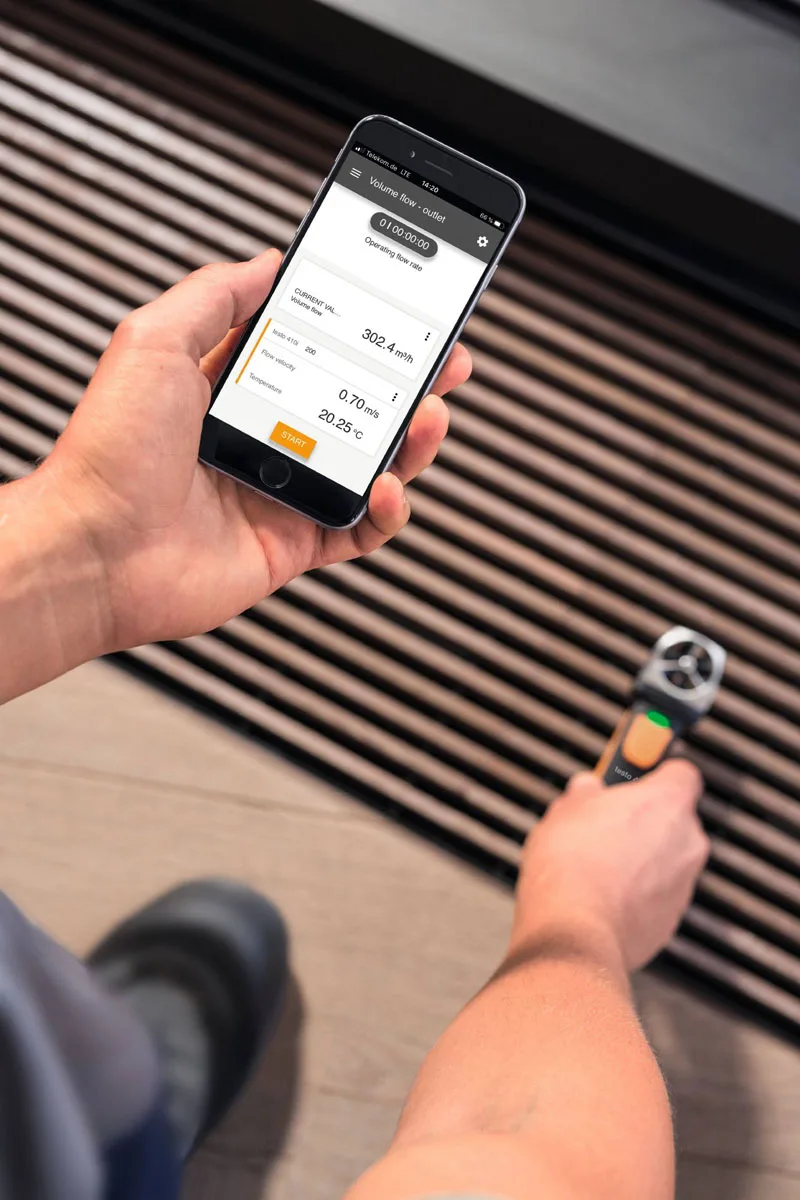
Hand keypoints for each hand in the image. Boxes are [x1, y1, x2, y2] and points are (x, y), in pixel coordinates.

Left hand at [41, 250, 469, 652]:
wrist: (99, 549)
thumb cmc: (110, 450)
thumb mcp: (155, 340)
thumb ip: (216, 295)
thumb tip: (266, 263)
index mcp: (233, 386)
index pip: (316, 348)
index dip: (363, 330)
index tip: (401, 310)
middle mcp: (263, 436)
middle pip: (357, 403)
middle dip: (408, 382)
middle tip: (444, 363)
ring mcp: (282, 490)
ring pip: (371, 463)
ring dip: (412, 440)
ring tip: (427, 417)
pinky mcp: (294, 544)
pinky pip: (361, 530)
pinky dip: (388, 511)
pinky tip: (385, 487)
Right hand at [511, 761, 708, 971]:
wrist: (574, 927)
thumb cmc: (573, 863)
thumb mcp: (567, 809)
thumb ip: (585, 793)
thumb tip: (586, 789)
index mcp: (668, 803)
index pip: (683, 772)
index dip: (657, 772)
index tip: (637, 773)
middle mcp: (687, 842)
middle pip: (675, 819)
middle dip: (645, 820)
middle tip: (608, 822)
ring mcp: (683, 884)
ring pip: (667, 860)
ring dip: (642, 859)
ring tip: (599, 864)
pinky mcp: (671, 921)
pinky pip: (658, 896)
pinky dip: (638, 894)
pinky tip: (604, 894)